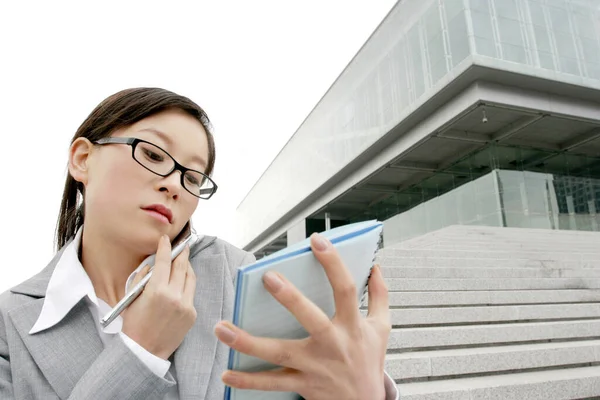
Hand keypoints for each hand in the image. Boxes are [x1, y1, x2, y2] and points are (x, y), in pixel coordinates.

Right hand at [121, 234, 196, 359]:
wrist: (144, 351)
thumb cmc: (134, 325)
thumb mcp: (131, 298)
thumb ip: (142, 278)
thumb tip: (152, 264)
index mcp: (156, 290)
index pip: (164, 260)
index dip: (166, 247)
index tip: (166, 239)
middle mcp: (174, 296)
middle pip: (181, 265)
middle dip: (181, 252)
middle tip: (182, 244)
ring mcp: (186, 305)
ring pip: (190, 278)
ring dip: (187, 267)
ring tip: (183, 261)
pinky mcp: (192, 313)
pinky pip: (191, 293)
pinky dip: (186, 286)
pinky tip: (181, 283)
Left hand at [214, 233, 390, 399]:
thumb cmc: (369, 363)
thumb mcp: (382, 329)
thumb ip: (379, 296)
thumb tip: (376, 268)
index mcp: (352, 326)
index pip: (346, 289)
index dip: (333, 264)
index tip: (317, 241)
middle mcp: (332, 345)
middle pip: (311, 319)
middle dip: (291, 298)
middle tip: (268, 277)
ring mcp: (315, 366)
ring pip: (279, 353)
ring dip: (248, 342)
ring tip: (221, 328)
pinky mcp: (303, 385)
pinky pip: (272, 383)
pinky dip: (248, 380)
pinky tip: (226, 373)